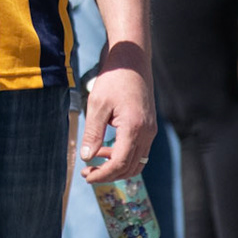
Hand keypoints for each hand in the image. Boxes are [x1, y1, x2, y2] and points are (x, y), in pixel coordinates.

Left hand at [79, 40, 154, 183]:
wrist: (132, 61)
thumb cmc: (113, 79)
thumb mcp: (97, 104)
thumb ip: (92, 133)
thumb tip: (86, 158)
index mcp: (134, 127)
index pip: (120, 163)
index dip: (103, 174)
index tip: (86, 176)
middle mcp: (147, 132)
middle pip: (130, 167)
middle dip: (108, 174)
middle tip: (87, 173)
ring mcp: (150, 131)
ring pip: (136, 162)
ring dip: (116, 167)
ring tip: (94, 161)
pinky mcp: (149, 127)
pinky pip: (139, 151)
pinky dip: (123, 156)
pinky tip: (105, 149)